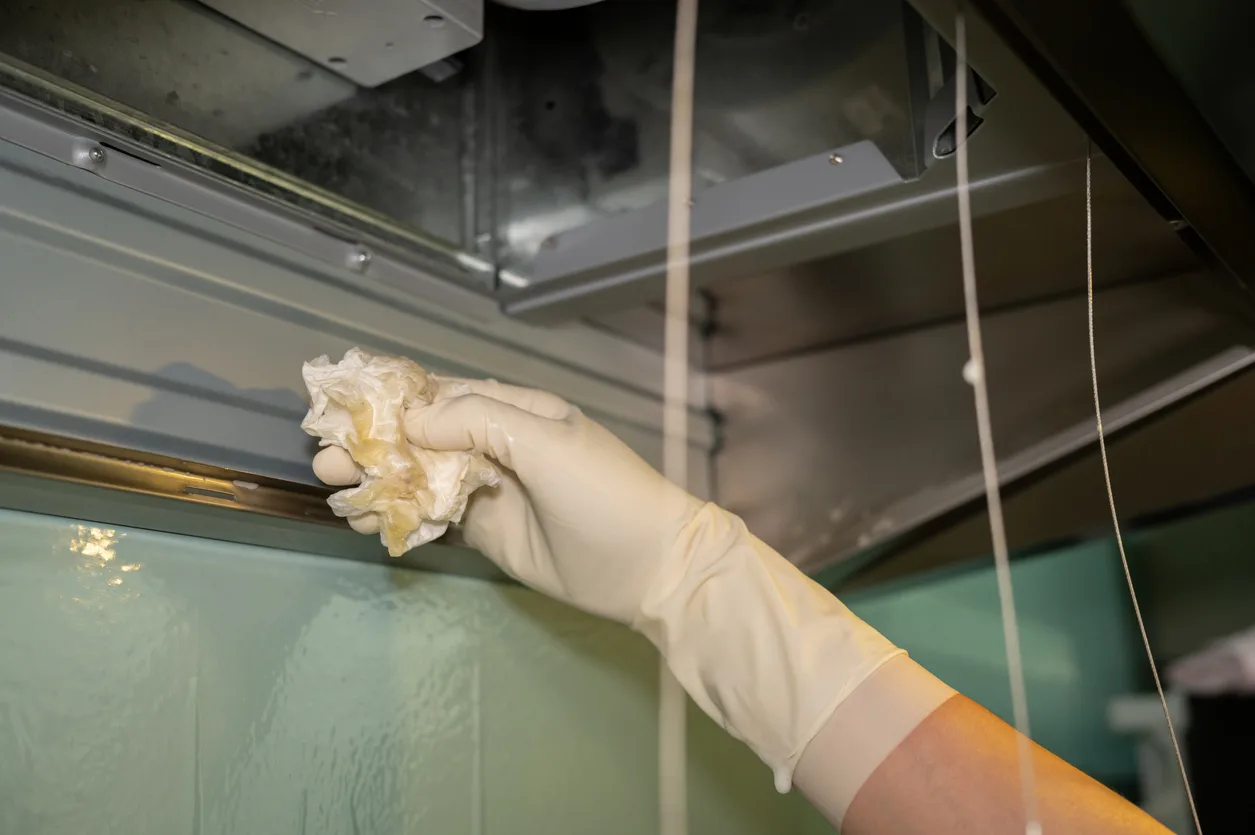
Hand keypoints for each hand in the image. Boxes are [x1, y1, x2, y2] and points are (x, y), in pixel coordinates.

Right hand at [312, 378, 705, 625]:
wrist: (647, 567)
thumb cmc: (602, 492)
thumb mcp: (544, 440)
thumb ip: (477, 421)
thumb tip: (410, 420)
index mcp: (514, 409)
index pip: (440, 394)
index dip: (390, 398)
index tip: (341, 405)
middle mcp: (496, 444)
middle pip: (419, 436)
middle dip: (370, 443)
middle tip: (324, 456)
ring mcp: (488, 489)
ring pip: (418, 477)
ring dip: (375, 480)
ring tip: (332, 488)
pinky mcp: (485, 531)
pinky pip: (430, 516)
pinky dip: (394, 515)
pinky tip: (361, 520)